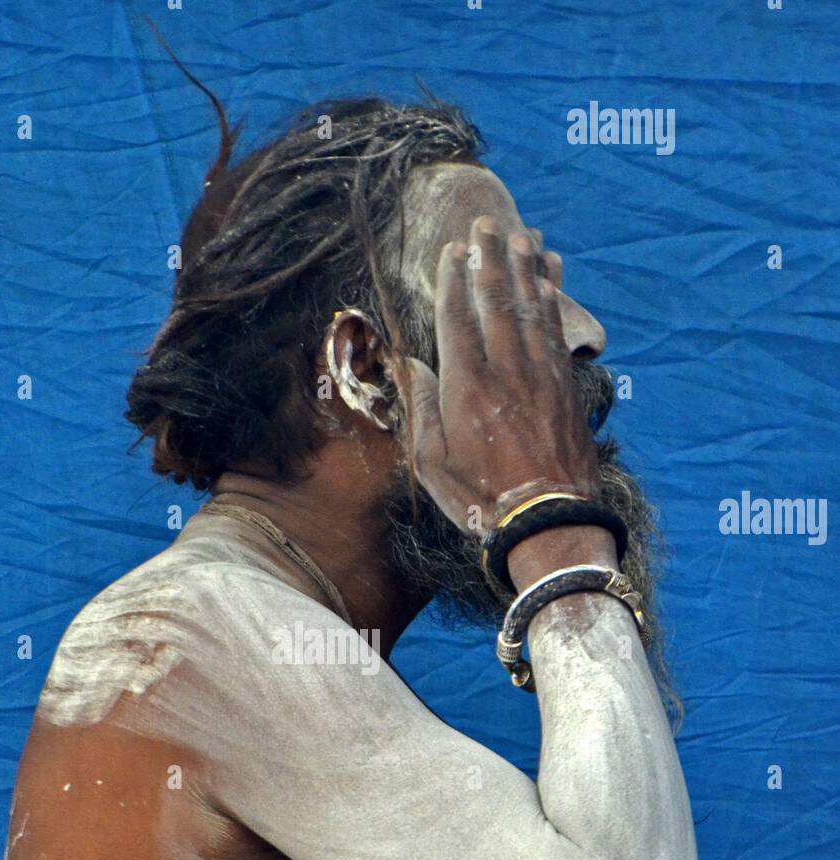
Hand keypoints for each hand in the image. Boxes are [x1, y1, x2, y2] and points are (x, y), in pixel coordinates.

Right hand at [405, 218, 615, 587]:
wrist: (547, 521)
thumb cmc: (480, 499)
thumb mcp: (432, 463)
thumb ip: (421, 409)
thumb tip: (410, 365)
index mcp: (466, 387)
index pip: (457, 318)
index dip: (453, 280)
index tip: (453, 250)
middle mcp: (506, 371)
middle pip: (497, 300)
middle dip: (491, 257)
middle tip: (487, 223)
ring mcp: (540, 375)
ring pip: (532, 307)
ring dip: (526, 268)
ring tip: (522, 235)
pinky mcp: (565, 387)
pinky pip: (556, 330)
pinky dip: (553, 298)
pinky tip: (551, 278)